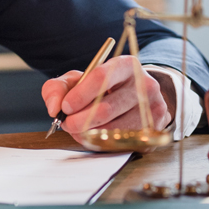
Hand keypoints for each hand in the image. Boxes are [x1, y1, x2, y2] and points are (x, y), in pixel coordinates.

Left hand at [41, 55, 171, 135]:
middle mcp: (145, 85)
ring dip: (90, 134)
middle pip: (107, 108)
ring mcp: (153, 108)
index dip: (80, 95)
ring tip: (79, 130)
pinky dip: (103, 142)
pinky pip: (123, 142)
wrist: (136, 99)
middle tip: (68, 124)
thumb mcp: (78, 81)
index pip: (102, 77)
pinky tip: (96, 135)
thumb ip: (58, 88)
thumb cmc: (103, 89)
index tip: (65, 107)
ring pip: (114, 129)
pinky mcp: (154, 130)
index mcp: (126, 65)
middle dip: (80, 120)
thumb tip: (54, 107)